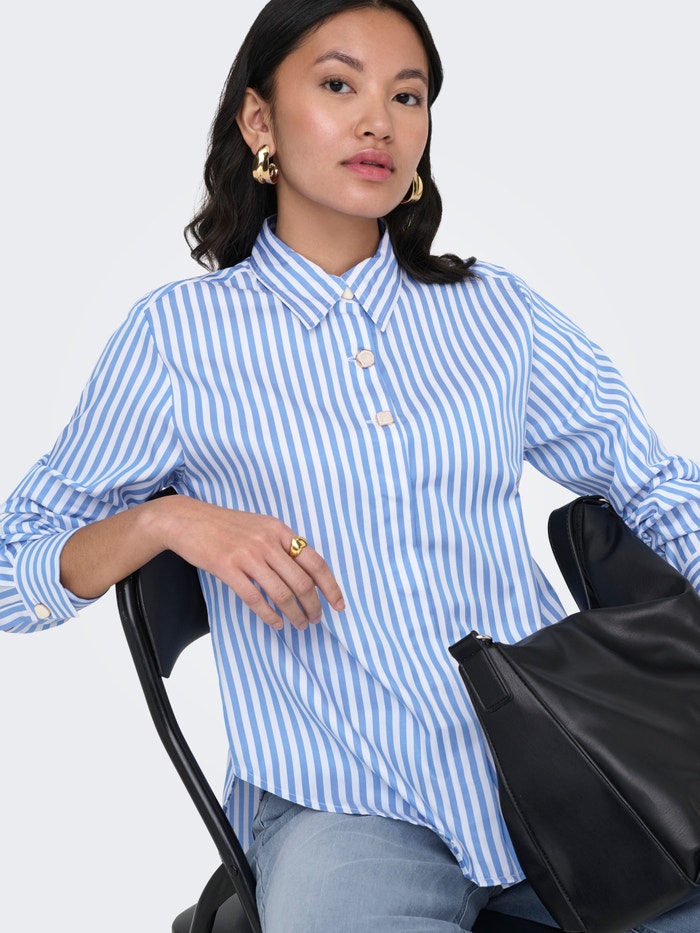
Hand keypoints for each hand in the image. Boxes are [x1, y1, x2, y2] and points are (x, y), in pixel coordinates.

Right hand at [159, 497, 344, 630]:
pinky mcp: (227, 568)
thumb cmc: (225, 525)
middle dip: (313, 605)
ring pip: (281, 593)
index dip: (330, 585)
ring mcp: (247, 555)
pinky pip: (255, 598)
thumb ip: (281, 544)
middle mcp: (267, 541)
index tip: (338, 604)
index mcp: (279, 530)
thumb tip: (305, 572)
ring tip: (299, 625)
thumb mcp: (260, 526)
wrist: (187, 520)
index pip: (315, 561)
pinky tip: (276, 624)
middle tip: (316, 619)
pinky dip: (269, 615)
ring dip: (294, 614)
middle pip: (302, 581)